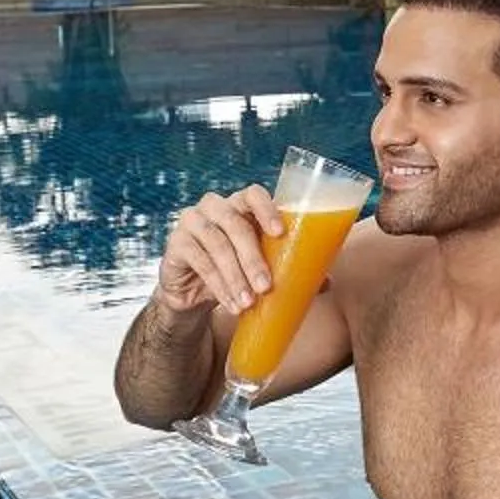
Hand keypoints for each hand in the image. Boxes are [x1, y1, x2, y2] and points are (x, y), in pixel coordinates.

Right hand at [156, 187, 282, 315]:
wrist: (192, 293)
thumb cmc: (233, 271)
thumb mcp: (258, 264)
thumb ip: (285, 265)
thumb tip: (323, 282)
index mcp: (239, 204)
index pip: (253, 194)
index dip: (266, 210)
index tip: (280, 233)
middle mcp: (214, 206)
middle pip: (236, 225)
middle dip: (253, 259)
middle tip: (266, 287)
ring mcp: (192, 221)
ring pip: (218, 245)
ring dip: (236, 277)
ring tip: (248, 302)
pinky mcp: (176, 242)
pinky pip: (200, 262)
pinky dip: (219, 286)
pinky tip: (231, 304)